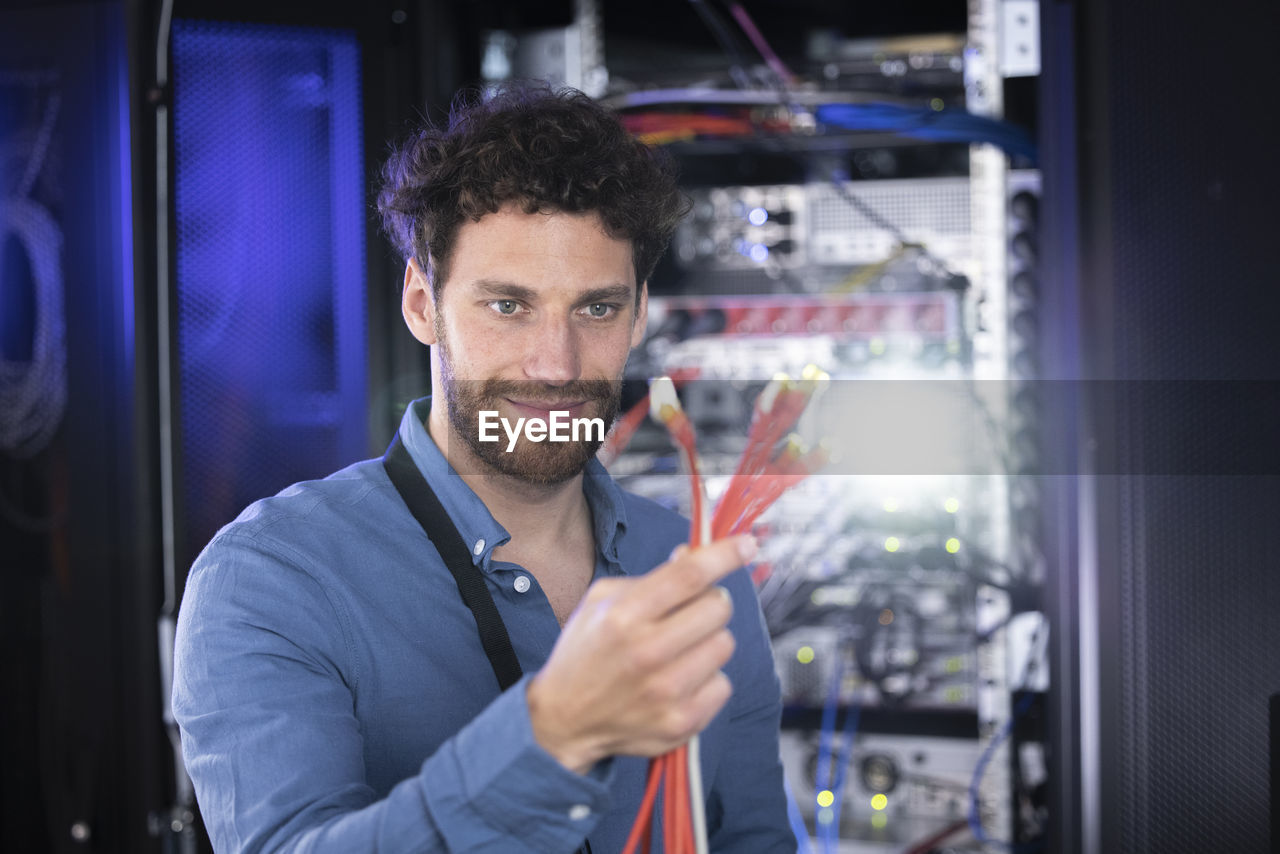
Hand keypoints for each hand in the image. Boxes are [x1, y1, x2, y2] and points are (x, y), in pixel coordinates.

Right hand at [526, 535, 756, 773]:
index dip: (725, 555)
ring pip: (725, 645)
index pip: (689, 576)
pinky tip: (680, 681)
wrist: (564, 720)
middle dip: (711, 602)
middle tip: (691, 611)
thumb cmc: (585, 652)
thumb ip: (652, 578)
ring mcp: (666, 692)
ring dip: (708, 641)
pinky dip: (707, 679)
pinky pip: (723, 684)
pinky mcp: (681, 722)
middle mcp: (646, 653)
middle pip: (717, 608)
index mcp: (624, 616)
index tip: (747, 544)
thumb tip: (696, 556)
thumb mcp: (602, 601)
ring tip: (680, 650)